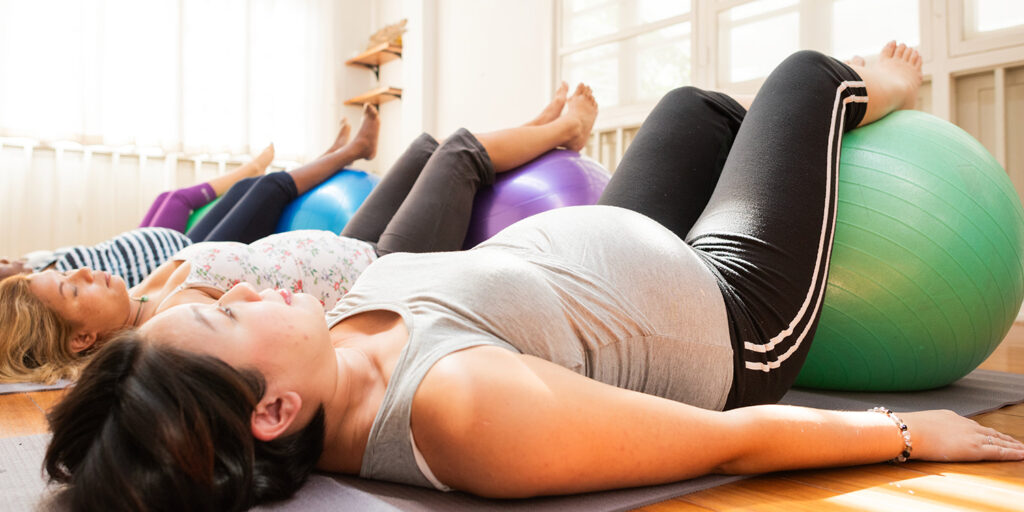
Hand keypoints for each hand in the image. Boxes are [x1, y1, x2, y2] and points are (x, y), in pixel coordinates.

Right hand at [901, 409, 1023, 461]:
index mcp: (951, 418)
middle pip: (990, 432)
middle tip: (1015, 442)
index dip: (986, 432)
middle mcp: (964, 424)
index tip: (993, 435)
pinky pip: (998, 451)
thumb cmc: (907, 430)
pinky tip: (1021, 454)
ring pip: (998, 440)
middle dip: (1004, 437)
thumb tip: (921, 435)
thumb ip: (927, 430)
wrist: (908, 431)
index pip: (974, 426)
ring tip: (1022, 449)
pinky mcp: (974, 449)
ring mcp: (971, 436)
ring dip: (1012, 445)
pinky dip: (1012, 453)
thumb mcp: (920, 425)